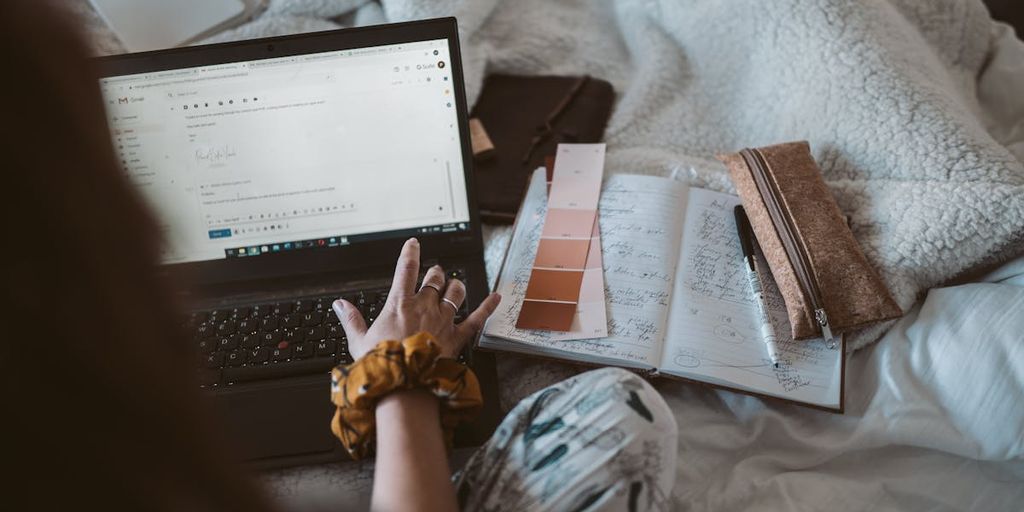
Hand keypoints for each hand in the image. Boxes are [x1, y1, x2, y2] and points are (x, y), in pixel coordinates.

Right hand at [332, 238, 500, 359]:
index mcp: (400, 304)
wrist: (404, 385)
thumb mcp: (358, 341)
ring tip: (454, 285)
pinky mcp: (457, 336)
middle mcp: (424, 307)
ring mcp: (443, 320)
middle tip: (434, 274)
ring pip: (455, 292)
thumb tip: (340, 304)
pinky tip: (496, 297)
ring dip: (455, 286)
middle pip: (435, 278)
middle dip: (435, 273)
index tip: (414, 243)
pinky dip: (488, 306)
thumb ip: (351, 319)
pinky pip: (477, 318)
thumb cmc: (382, 364)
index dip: (411, 252)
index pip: (407, 269)